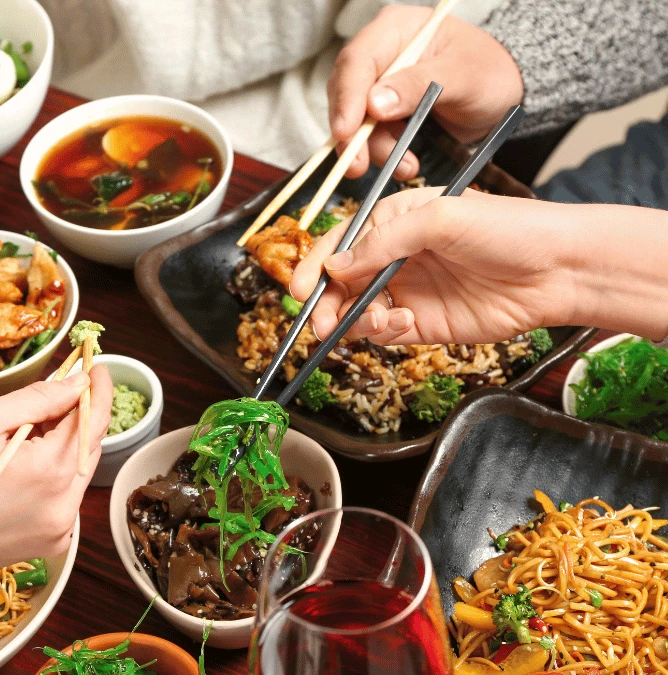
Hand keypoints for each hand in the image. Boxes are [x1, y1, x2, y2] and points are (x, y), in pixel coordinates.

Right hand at [0, 368, 113, 625]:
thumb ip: (37, 399)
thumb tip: (78, 384)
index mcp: (51, 473)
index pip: (93, 421)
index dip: (96, 389)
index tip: (94, 365)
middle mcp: (66, 507)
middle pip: (88, 446)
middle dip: (77, 414)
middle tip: (54, 388)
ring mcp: (59, 531)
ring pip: (77, 471)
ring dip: (63, 443)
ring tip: (27, 426)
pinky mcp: (47, 545)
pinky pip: (63, 497)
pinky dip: (53, 473)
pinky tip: (22, 463)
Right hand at [288, 187, 582, 345]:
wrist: (558, 270)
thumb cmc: (508, 228)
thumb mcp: (438, 219)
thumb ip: (382, 242)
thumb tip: (335, 267)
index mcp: (394, 221)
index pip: (340, 243)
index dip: (315, 266)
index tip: (299, 289)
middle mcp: (395, 256)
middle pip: (340, 283)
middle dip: (325, 302)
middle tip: (319, 321)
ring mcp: (408, 291)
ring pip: (356, 311)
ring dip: (352, 320)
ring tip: (371, 321)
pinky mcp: (423, 324)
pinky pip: (384, 333)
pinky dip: (380, 333)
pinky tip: (399, 325)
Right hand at [328, 6, 522, 179]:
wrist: (506, 91)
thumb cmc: (490, 71)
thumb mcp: (462, 75)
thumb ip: (418, 85)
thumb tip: (374, 104)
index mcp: (395, 29)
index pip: (357, 61)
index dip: (347, 97)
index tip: (346, 131)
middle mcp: (380, 55)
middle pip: (347, 92)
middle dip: (352, 133)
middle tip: (356, 164)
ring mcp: (380, 84)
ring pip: (356, 120)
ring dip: (372, 149)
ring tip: (404, 167)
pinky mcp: (384, 111)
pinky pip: (371, 135)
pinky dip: (384, 153)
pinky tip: (407, 165)